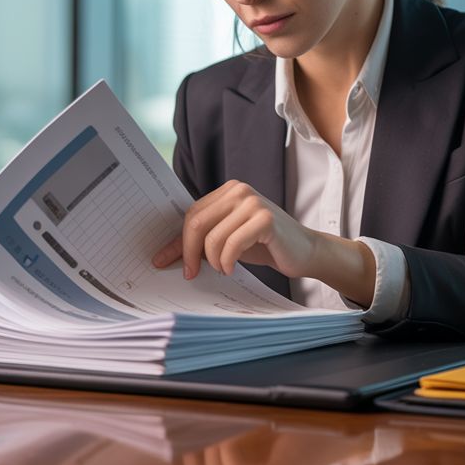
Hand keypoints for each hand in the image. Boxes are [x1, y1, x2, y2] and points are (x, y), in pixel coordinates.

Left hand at [151, 180, 375, 303]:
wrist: (303, 252)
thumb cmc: (264, 246)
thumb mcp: (226, 240)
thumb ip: (197, 243)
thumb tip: (161, 257)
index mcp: (228, 190)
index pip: (191, 214)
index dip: (180, 242)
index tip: (176, 265)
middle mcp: (239, 191)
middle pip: (196, 223)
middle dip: (189, 253)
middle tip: (192, 274)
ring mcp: (253, 203)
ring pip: (212, 237)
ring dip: (214, 261)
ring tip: (224, 268)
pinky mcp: (265, 219)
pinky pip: (231, 245)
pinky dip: (228, 262)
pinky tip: (233, 269)